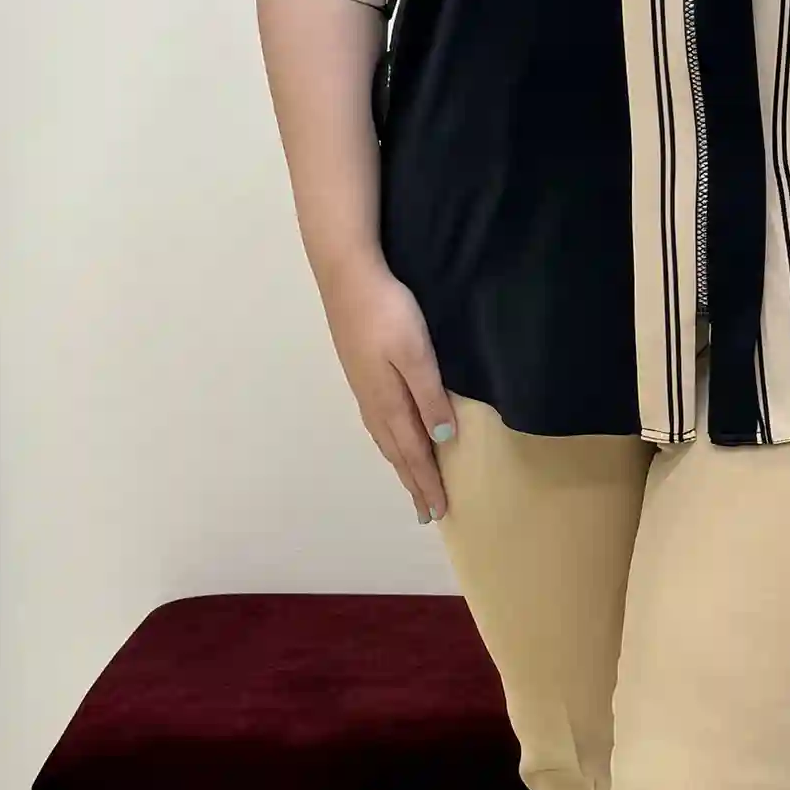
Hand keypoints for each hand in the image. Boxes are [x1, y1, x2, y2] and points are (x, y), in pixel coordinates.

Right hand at [317, 250, 456, 523]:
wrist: (347, 277)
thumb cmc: (387, 312)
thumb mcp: (416, 353)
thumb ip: (429, 395)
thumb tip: (442, 438)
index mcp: (389, 401)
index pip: (413, 452)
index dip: (426, 482)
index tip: (439, 512)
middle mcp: (373, 402)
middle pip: (397, 452)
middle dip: (414, 482)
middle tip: (428, 512)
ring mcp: (363, 388)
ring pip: (385, 439)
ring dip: (401, 464)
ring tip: (412, 484)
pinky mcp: (360, 373)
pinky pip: (378, 423)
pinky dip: (390, 442)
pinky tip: (393, 438)